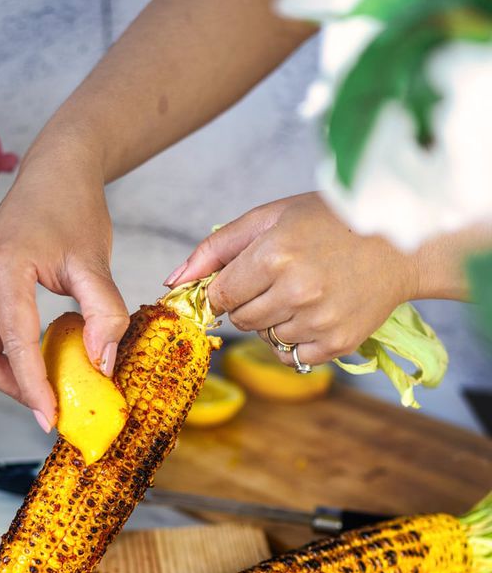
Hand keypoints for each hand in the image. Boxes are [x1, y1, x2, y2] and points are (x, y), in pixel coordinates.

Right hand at [0, 146, 128, 428]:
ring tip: (38, 387)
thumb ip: (103, 313)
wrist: (55, 169)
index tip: (50, 417)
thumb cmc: (76, 209)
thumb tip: (100, 365)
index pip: (15, 341)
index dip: (32, 385)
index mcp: (4, 266)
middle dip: (11, 386)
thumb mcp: (96, 262)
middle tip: (46, 406)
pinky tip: (28, 361)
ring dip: (1, 373)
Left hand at [164, 193, 418, 366]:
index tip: (245, 277)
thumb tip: (173, 282)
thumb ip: (216, 248)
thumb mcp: (270, 217)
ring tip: (303, 291)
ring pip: (264, 337)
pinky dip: (295, 339)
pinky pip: (290, 355)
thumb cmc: (331, 221)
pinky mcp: (336, 343)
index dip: (227, 288)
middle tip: (279, 279)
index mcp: (274, 255)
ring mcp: (318, 321)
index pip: (219, 296)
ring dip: (274, 320)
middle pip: (239, 320)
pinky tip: (315, 312)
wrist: (400, 242)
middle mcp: (295, 291)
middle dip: (249, 302)